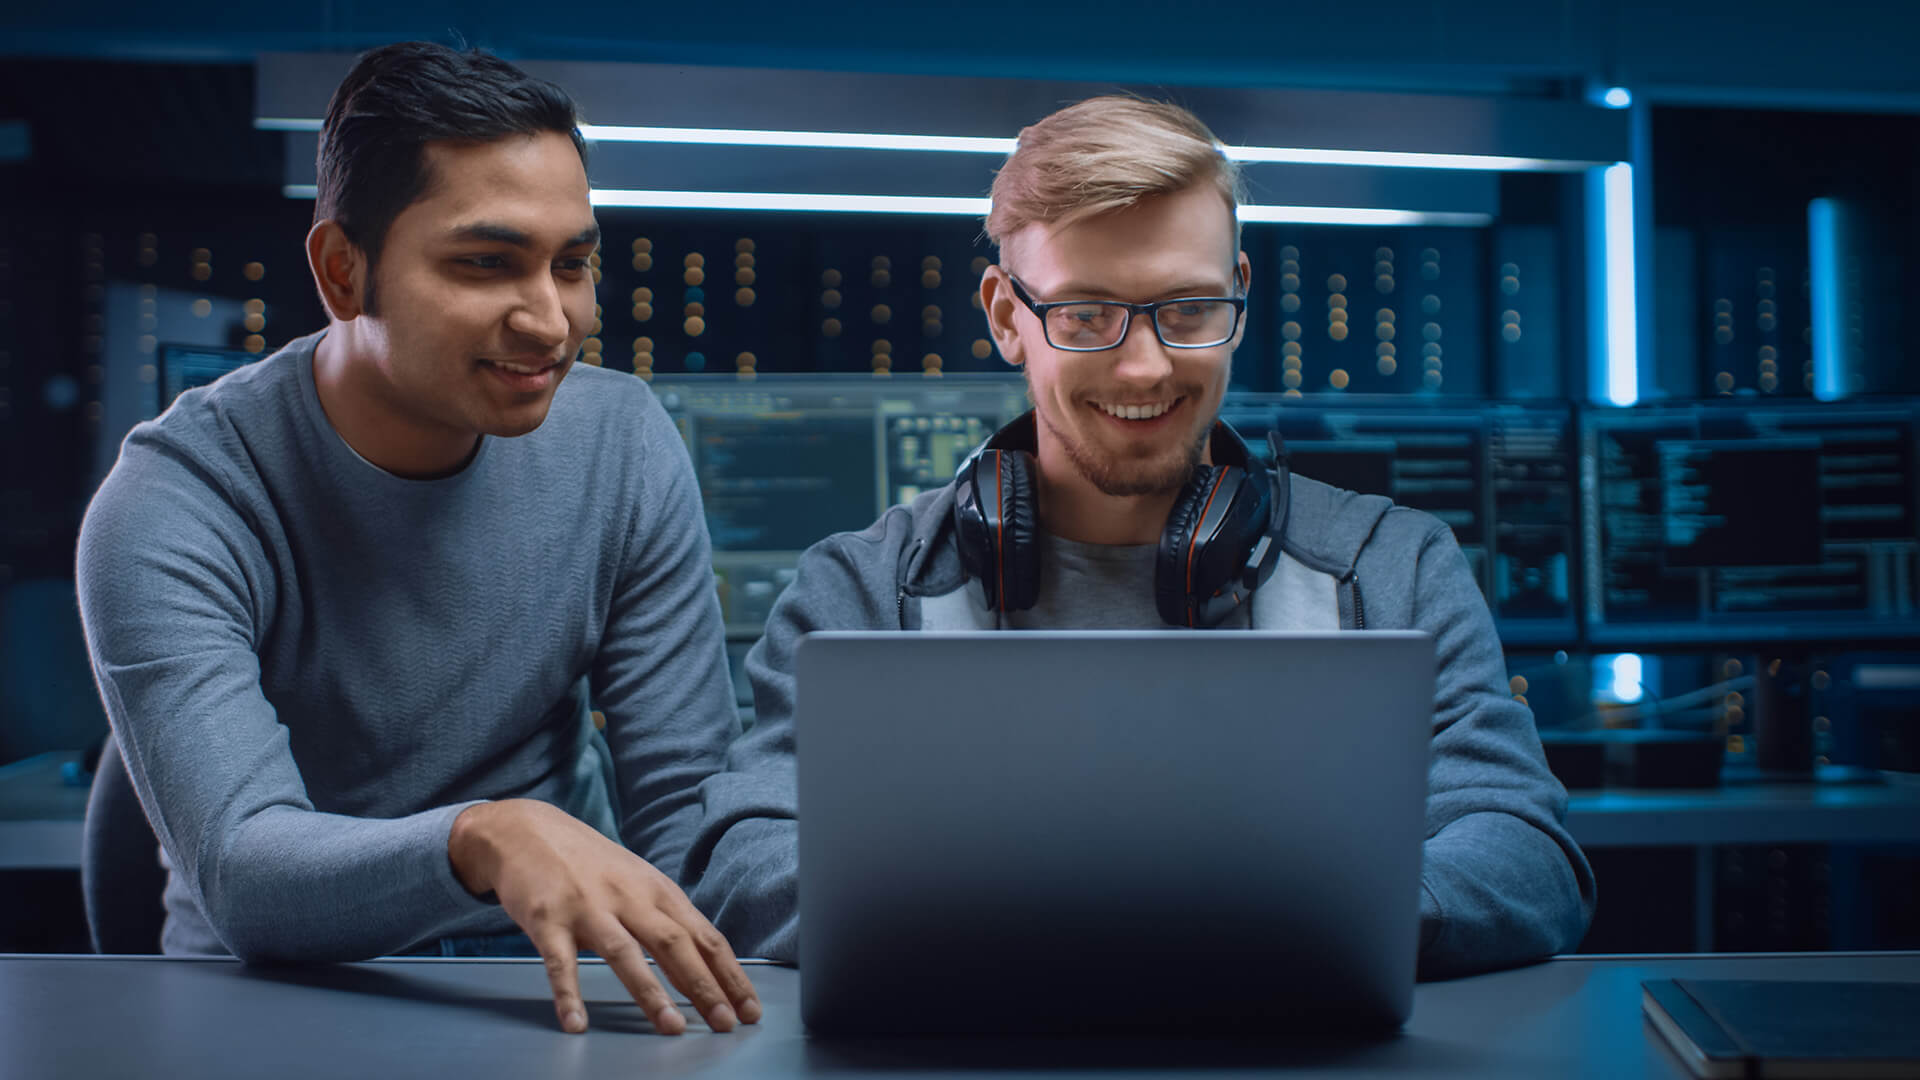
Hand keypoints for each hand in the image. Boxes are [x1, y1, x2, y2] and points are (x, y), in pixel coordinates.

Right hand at [448, 798, 761, 1034]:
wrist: (526, 830)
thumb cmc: (590, 864)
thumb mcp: (638, 881)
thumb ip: (667, 917)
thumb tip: (706, 961)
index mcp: (657, 891)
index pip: (704, 936)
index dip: (730, 974)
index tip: (749, 1008)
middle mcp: (628, 897)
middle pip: (674, 944)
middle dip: (704, 986)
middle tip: (725, 1024)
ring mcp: (588, 907)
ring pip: (624, 953)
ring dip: (651, 992)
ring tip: (672, 1027)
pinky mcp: (548, 919)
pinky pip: (559, 962)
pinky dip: (568, 994)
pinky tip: (576, 1023)